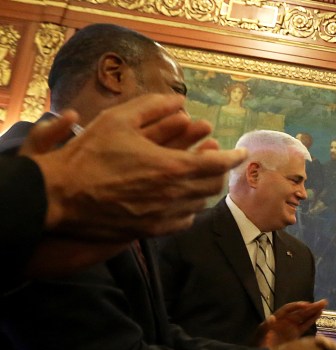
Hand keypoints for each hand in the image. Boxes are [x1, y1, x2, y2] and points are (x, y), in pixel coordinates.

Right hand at [23, 93, 246, 241]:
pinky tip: (181, 201)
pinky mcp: (152, 230)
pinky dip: (188, 209)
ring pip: (200, 204)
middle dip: (220, 172)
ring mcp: (165, 215)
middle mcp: (175, 195)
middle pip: (213, 186)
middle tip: (217, 163)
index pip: (219, 163)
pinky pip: (182, 221)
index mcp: (173, 167)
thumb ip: (152, 108)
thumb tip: (179, 101)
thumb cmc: (88, 155)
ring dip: (203, 190)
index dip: (235, 157)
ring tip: (199, 179)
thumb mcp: (117, 120)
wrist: (61, 196)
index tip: (243, 152)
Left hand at [255, 299, 327, 346]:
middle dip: (310, 307)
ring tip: (323, 306)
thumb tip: (272, 317)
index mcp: (277, 320)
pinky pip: (305, 326)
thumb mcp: (258, 338)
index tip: (307, 305)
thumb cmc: (258, 347)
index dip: (297, 306)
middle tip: (323, 302)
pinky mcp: (295, 336)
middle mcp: (285, 322)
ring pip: (304, 318)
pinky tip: (319, 315)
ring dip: (313, 312)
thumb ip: (264, 328)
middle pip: (299, 312)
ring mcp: (290, 328)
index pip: (288, 309)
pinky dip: (312, 320)